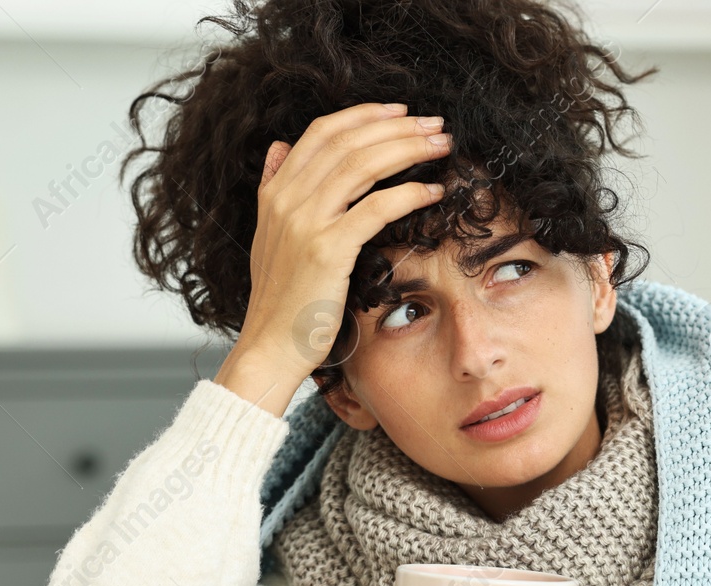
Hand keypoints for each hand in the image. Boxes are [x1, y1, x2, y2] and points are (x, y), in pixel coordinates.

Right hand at [213, 100, 452, 409]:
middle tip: (434, 125)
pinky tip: (433, 192)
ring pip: (362, 165)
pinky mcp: (327, 249)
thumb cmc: (280, 300)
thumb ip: (273, 188)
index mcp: (275, 192)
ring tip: (441, 146)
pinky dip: (409, 193)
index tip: (400, 113)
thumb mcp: (268, 237)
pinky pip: (375, 208)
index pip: (322, 133)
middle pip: (348, 142)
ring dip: (409, 149)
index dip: (364, 116)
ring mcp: (305, 223)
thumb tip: (279, 147)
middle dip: (397, 127)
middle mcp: (287, 200)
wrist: (269, 347)